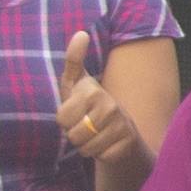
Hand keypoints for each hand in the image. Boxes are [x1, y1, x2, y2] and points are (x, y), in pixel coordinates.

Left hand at [47, 30, 141, 173]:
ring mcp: (121, 125)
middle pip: (73, 135)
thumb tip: (80, 33)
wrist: (121, 128)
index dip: (64, 120)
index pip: (62, 118)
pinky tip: (107, 144)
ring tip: (95, 135)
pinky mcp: (128, 143)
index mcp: (93, 91)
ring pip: (86, 148)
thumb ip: (73, 59)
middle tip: (85, 125)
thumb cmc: (90, 104)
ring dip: (86, 146)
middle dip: (75, 135)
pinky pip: (101, 157)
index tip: (75, 112)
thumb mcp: (76, 82)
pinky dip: (101, 155)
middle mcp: (110, 106)